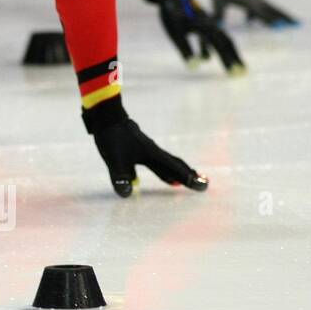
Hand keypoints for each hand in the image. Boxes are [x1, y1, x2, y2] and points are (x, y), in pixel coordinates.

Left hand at [83, 98, 207, 197]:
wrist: (106, 115)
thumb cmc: (112, 137)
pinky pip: (150, 161)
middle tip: (202, 183)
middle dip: (187, 175)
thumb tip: (127, 194)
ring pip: (163, 163)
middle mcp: (152, 151)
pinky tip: (144, 174)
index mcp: (152, 154)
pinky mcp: (134, 146)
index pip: (175, 169)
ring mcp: (144, 148)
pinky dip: (155, 169)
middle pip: (174, 165)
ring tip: (178, 183)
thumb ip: (120, 177)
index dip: (189, 179)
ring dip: (172, 173)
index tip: (204, 186)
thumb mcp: (114, 160)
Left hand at [144, 0, 244, 73]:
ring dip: (226, 54)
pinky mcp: (198, 23)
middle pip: (225, 43)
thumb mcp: (176, 33)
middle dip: (234, 58)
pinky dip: (210, 48)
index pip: (221, 47)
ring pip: (219, 40)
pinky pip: (207, 38)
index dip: (229, 60)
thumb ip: (185, 49)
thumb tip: (193, 67)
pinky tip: (205, 59)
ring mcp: (205, 24)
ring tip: (233, 67)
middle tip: (243, 73)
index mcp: (206, 27)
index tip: (237, 73)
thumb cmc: (171, 13)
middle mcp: (210, 25)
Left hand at [207, 0, 297, 26]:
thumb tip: (217, 26)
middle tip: (297, 24)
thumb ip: (219, 14)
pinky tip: (250, 20)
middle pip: (272, 9)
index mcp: (248, 0)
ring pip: (268, 6)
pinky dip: (259, 13)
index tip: (279, 28)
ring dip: (277, 15)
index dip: (269, 21)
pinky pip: (258, 5)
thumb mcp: (218, 1)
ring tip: (287, 23)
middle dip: (284, 17)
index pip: (262, 13)